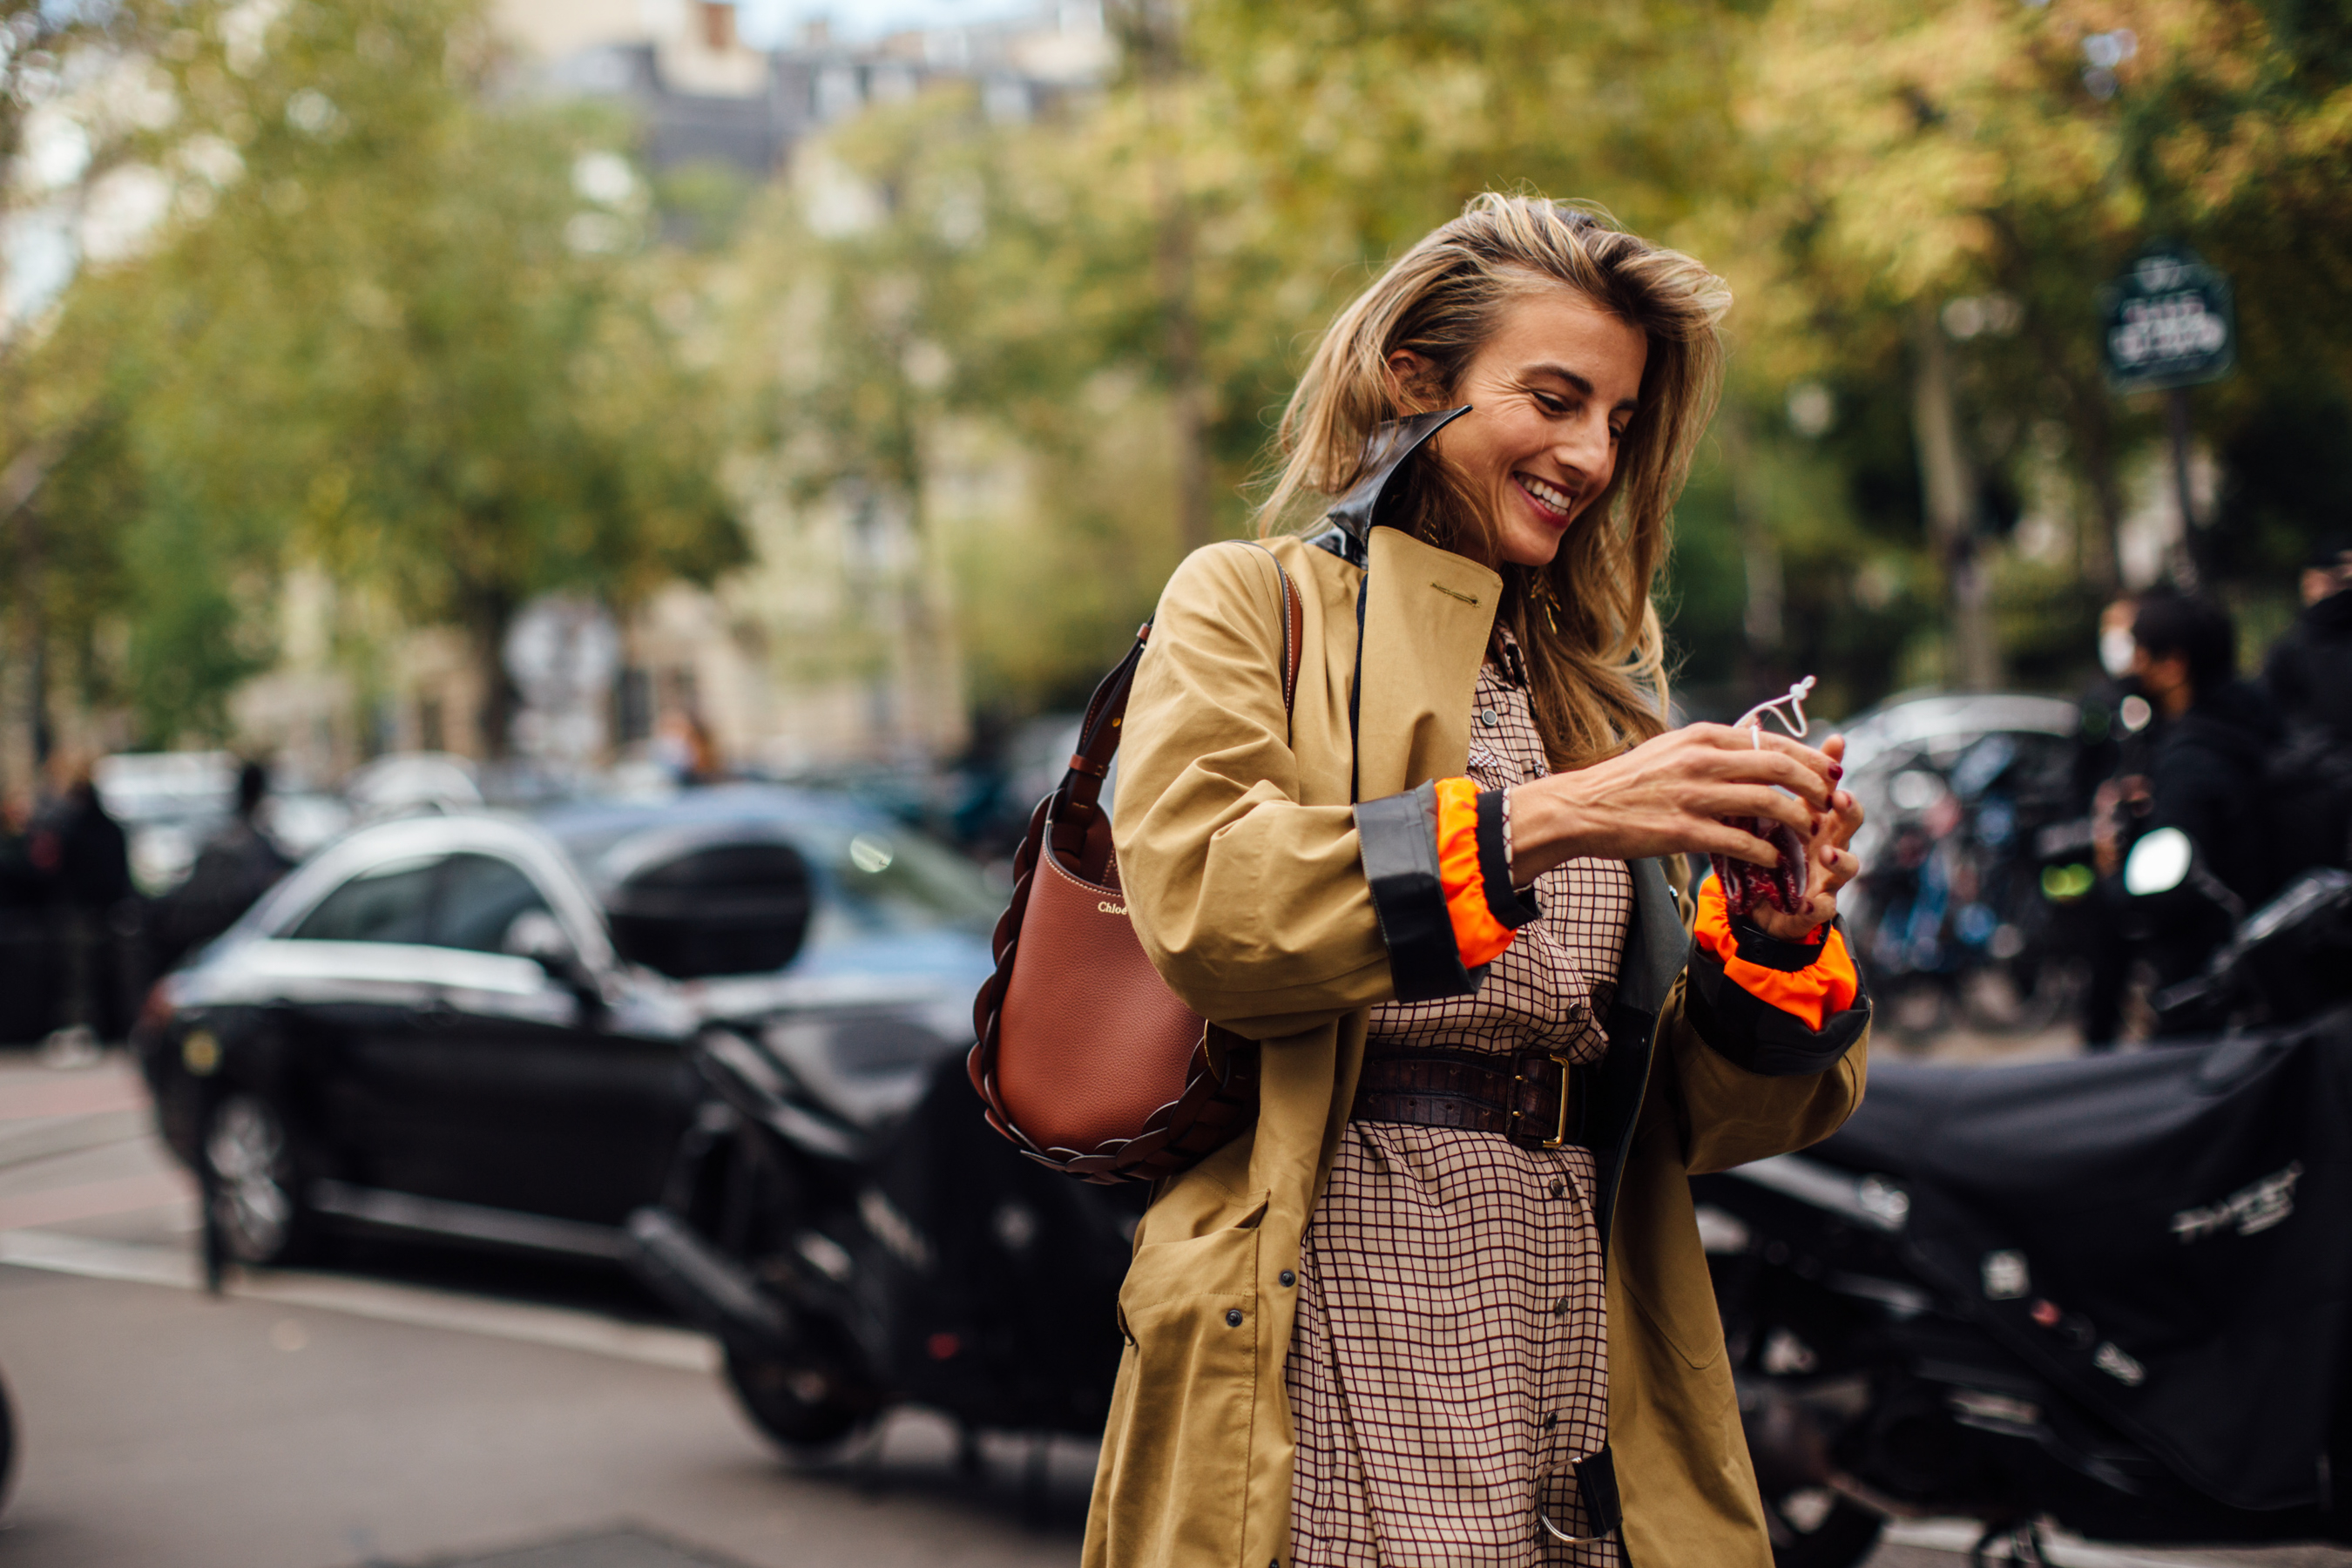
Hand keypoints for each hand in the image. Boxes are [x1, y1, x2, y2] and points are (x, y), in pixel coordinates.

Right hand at [1509, 722, 1840, 882]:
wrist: (1582, 807)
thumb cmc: (1628, 781)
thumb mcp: (1672, 749)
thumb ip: (1713, 748)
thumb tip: (1755, 745)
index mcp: (1702, 737)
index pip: (1771, 740)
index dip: (1808, 758)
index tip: (1829, 772)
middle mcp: (1701, 761)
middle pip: (1779, 766)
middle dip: (1814, 786)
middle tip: (1830, 803)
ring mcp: (1693, 796)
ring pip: (1767, 802)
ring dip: (1797, 820)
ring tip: (1808, 832)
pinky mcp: (1683, 832)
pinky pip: (1740, 841)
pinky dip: (1765, 851)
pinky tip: (1774, 859)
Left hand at [1744, 734, 1865, 940]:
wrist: (1762, 904)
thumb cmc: (1767, 850)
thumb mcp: (1759, 814)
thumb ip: (1761, 782)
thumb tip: (1753, 728)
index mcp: (1815, 818)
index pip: (1828, 787)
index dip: (1833, 766)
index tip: (1835, 743)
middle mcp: (1828, 843)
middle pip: (1849, 822)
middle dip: (1849, 810)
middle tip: (1840, 798)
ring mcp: (1826, 875)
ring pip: (1848, 865)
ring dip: (1840, 858)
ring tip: (1827, 853)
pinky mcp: (1815, 907)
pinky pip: (1825, 908)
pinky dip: (1820, 906)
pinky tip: (1810, 903)